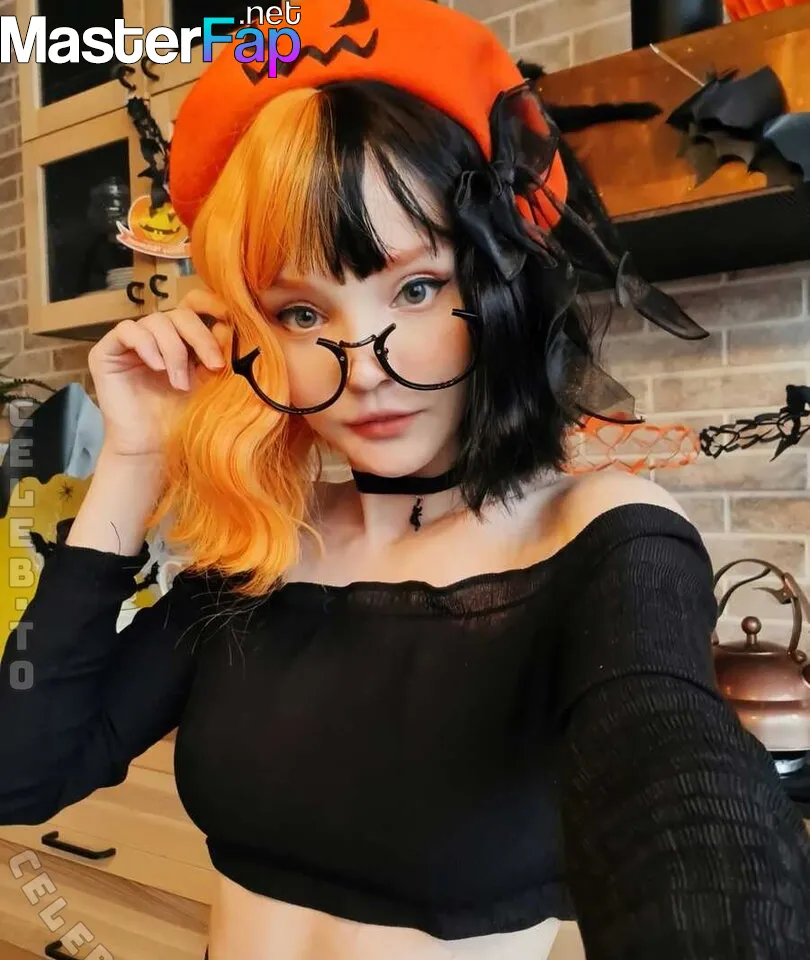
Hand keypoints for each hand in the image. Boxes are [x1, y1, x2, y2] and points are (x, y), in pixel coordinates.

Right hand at [88, 289, 229, 458]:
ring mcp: (130, 342)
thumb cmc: (182, 418)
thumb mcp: (208, 381)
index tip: (229, 316)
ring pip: (156, 322)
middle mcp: (156, 336)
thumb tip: (228, 324)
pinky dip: (146, 345)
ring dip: (174, 352)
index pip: (192, 306)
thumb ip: (216, 353)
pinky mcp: (107, 351)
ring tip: (180, 383)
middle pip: (179, 314)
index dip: (209, 304)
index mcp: (181, 339)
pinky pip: (127, 331)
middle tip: (214, 366)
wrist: (154, 447)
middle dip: (200, 337)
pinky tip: (156, 367)